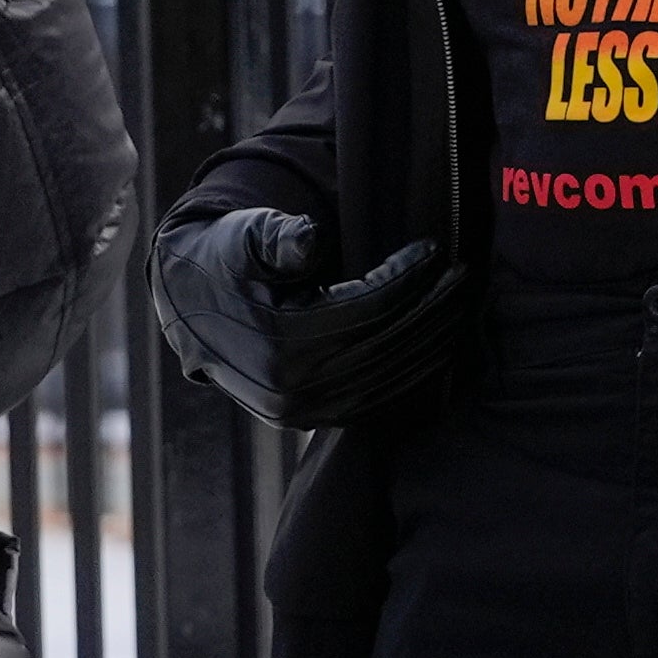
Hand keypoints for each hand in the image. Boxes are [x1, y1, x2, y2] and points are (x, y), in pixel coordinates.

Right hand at [151, 208, 463, 432]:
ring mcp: (303, 412)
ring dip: (432, 342)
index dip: (405, 278)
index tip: (434, 250)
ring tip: (462, 304)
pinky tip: (438, 343)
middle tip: (466, 276)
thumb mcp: (244, 237)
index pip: (365, 310)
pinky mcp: (312, 420)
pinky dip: (412, 373)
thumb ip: (278, 237)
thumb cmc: (226, 260)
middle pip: (385, 346)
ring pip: (388, 379)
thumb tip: (310, 238)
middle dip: (432, 309)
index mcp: (278, 341)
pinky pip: (377, 400)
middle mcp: (292, 389)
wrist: (191, 309)